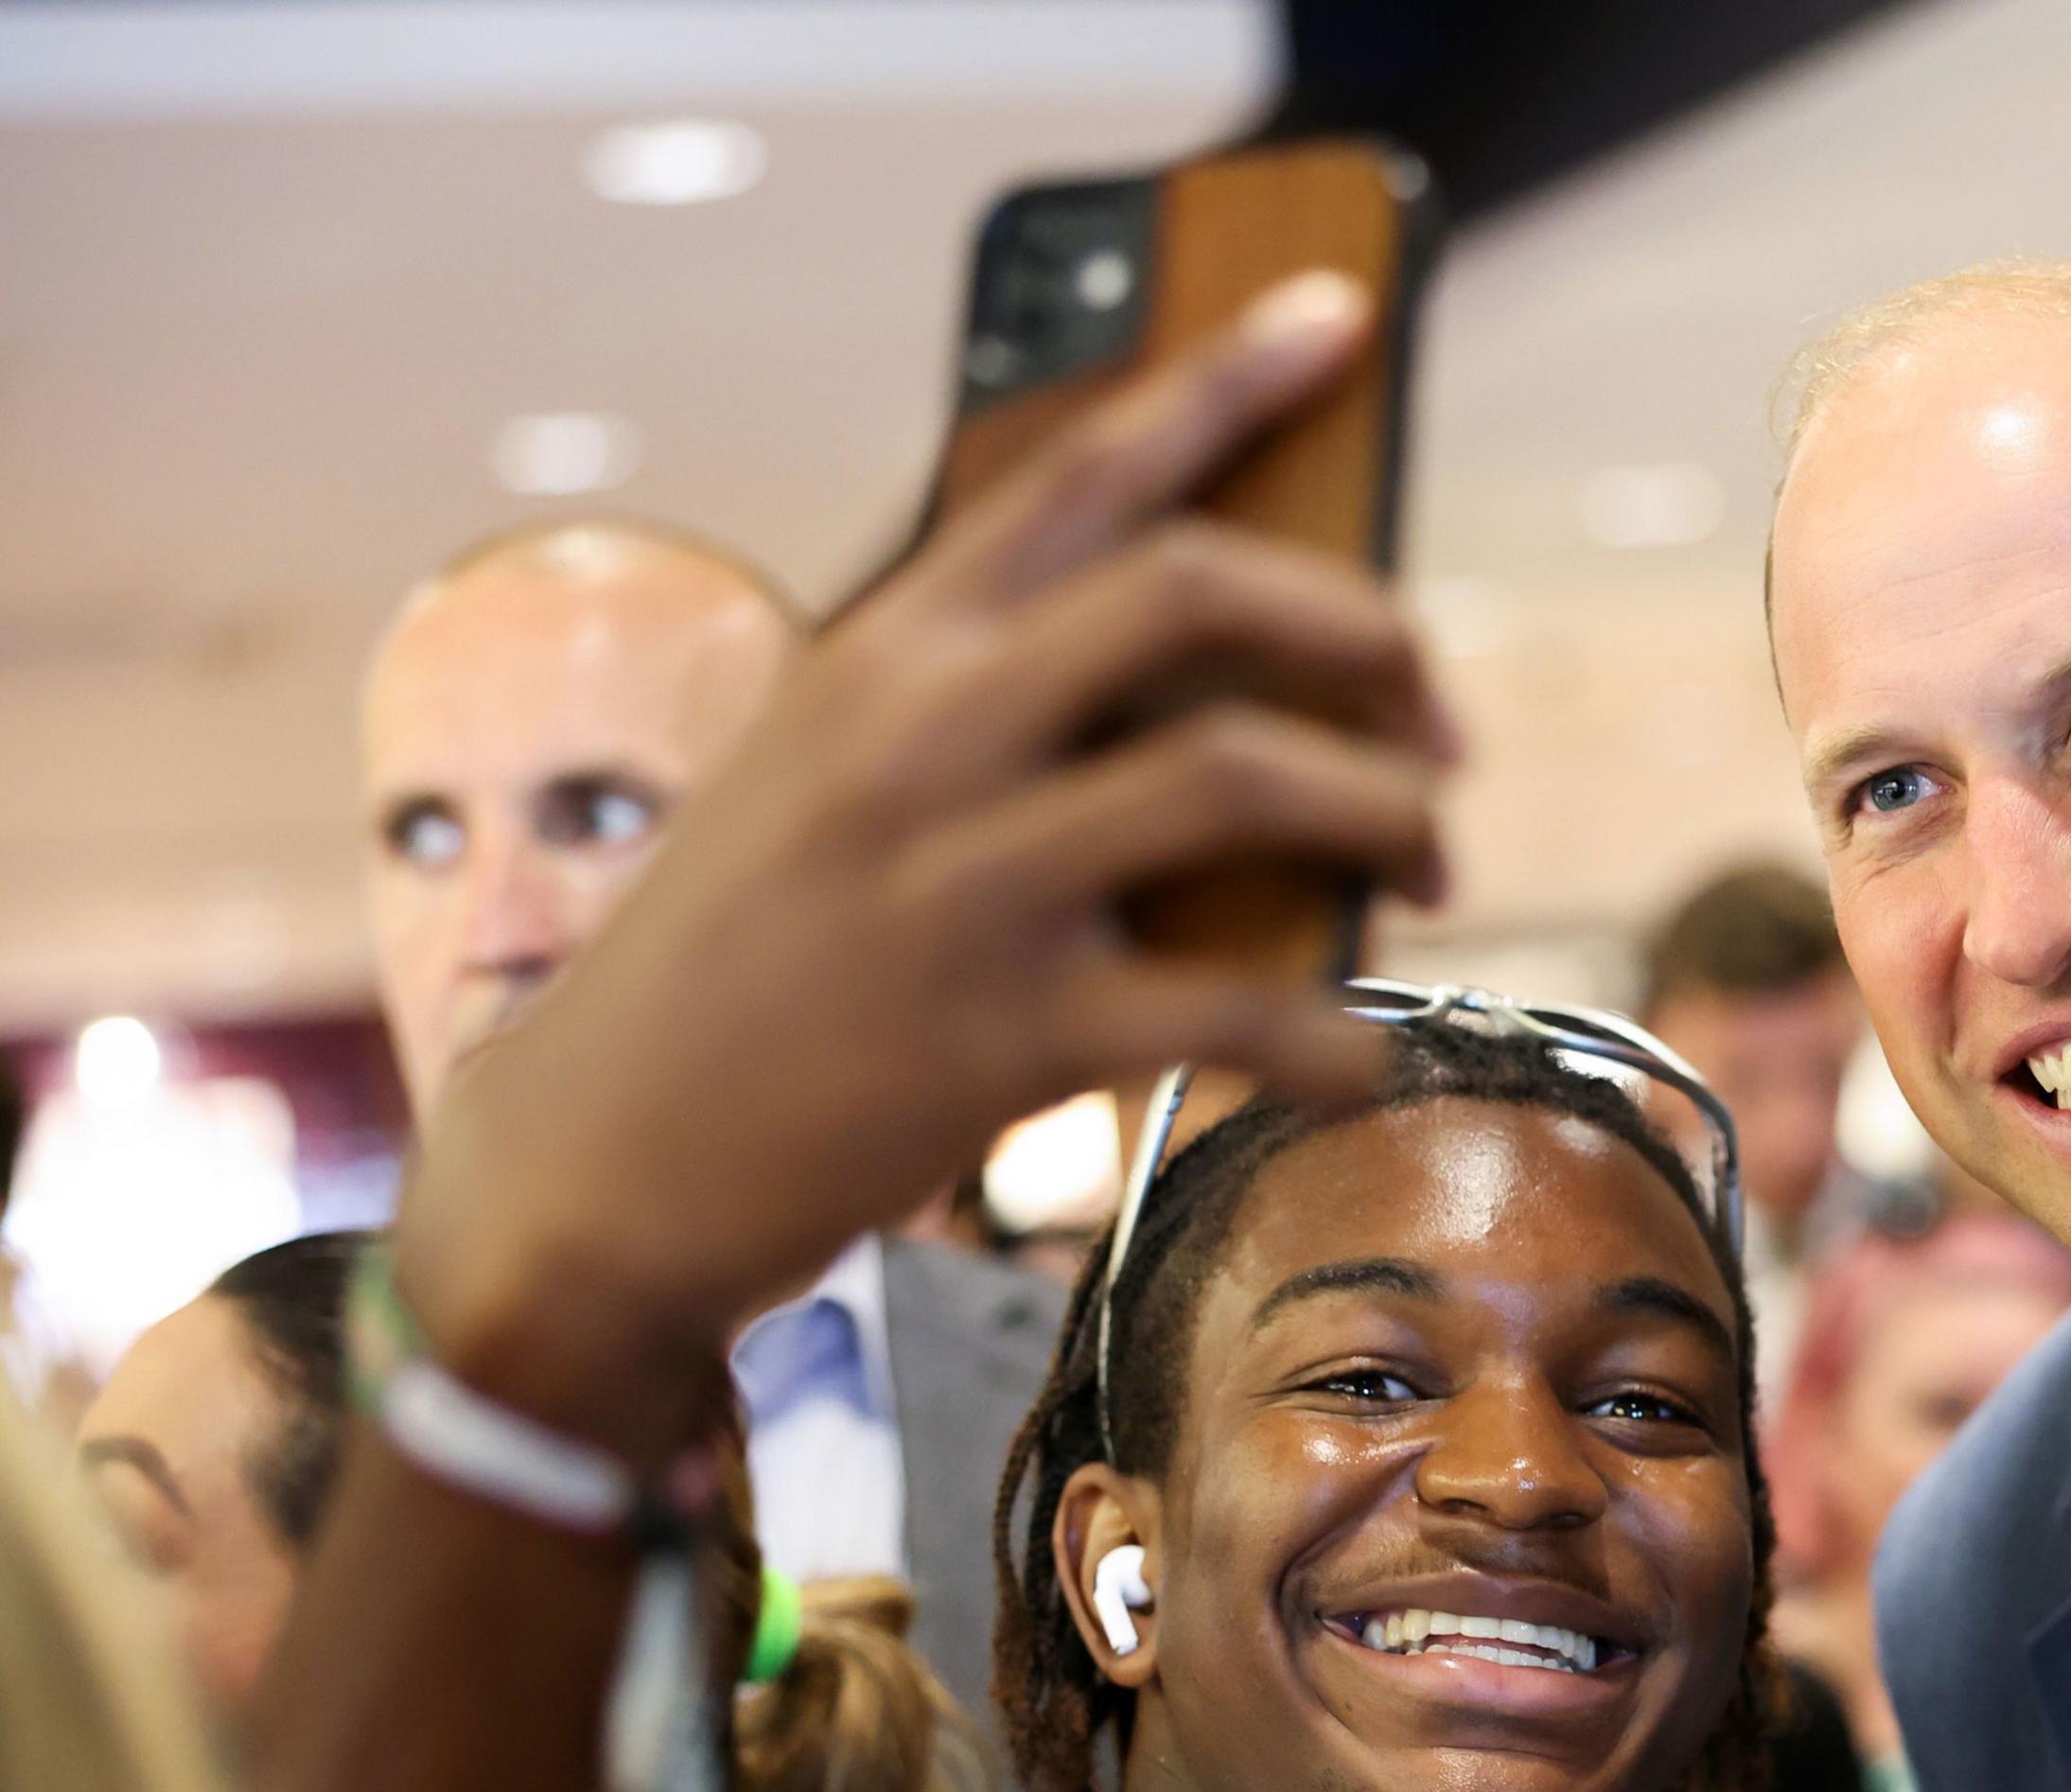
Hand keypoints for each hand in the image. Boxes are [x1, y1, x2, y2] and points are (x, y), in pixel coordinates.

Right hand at [394, 270, 1452, 1455]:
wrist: (591, 1158)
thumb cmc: (742, 965)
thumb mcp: (825, 776)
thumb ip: (986, 710)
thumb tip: (1224, 703)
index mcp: (887, 646)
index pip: (1081, 465)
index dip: (1230, 376)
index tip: (1347, 314)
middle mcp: (919, 732)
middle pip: (1194, 591)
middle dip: (1365, 632)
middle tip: (1440, 718)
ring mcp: (957, 880)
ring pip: (1237, 774)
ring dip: (1383, 811)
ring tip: (1433, 864)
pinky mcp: (996, 1036)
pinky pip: (1231, 1010)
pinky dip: (1334, 1038)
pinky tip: (1356, 1062)